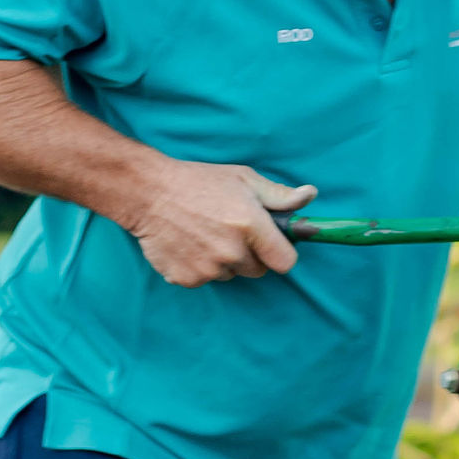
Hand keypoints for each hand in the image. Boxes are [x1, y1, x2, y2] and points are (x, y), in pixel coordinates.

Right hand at [128, 160, 313, 285]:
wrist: (148, 192)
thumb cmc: (199, 182)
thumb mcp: (243, 179)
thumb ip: (279, 194)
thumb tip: (310, 196)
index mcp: (251, 226)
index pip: (285, 262)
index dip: (280, 253)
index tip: (271, 244)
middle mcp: (231, 252)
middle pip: (257, 270)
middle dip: (250, 255)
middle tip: (231, 232)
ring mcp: (207, 268)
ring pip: (229, 275)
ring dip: (224, 262)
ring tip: (205, 234)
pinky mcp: (186, 278)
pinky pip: (204, 280)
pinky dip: (199, 267)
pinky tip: (189, 244)